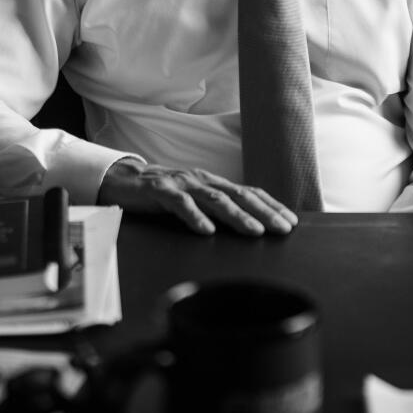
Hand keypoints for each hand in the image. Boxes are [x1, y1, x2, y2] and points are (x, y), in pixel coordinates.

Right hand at [98, 159, 297, 236]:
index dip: (271, 206)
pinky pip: (179, 203)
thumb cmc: (161, 195)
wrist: (121, 180)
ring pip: (214, 199)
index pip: (248, 192)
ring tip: (255, 232)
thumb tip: (245, 228)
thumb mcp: (193, 201)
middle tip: (283, 229)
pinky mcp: (159, 190)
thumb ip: (214, 210)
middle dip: (264, 212)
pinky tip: (207, 231)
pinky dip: (195, 216)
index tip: (291, 222)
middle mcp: (201, 180)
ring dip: (237, 216)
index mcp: (212, 183)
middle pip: (238, 195)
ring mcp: (181, 183)